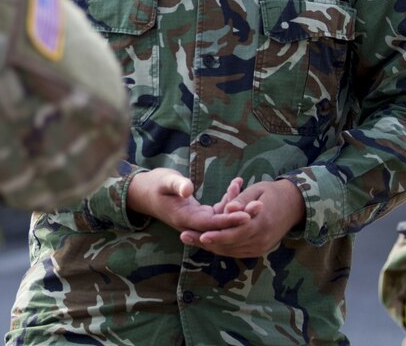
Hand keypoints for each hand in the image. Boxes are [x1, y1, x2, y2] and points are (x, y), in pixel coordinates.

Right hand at [127, 168, 250, 233]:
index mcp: (183, 218)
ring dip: (239, 209)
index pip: (210, 223)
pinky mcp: (201, 213)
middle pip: (220, 225)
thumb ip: (177, 185)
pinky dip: (230, 200)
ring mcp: (198, 219)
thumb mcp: (164, 181)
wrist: (144, 192)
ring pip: (222, 218)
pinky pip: (219, 210)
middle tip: (260, 207)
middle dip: (241, 217)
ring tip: (258, 198)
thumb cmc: (154, 184)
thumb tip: (188, 189)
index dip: (228, 221)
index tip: (246, 216)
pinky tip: (238, 183)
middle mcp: (193, 223)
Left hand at [179, 179, 304, 257]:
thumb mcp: (257, 190)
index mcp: (261, 223)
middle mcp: (260, 240)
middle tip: (184, 236)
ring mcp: (260, 247)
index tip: (200, 234)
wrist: (294, 206)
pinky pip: (235, 251)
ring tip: (189, 238)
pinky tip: (205, 241)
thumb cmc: (272, 193)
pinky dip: (220, 247)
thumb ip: (241, 200)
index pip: (235, 233)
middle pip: (229, 245)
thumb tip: (228, 209)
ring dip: (209, 246)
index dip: (217, 235)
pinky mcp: (258, 250)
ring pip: (230, 251)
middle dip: (205, 242)